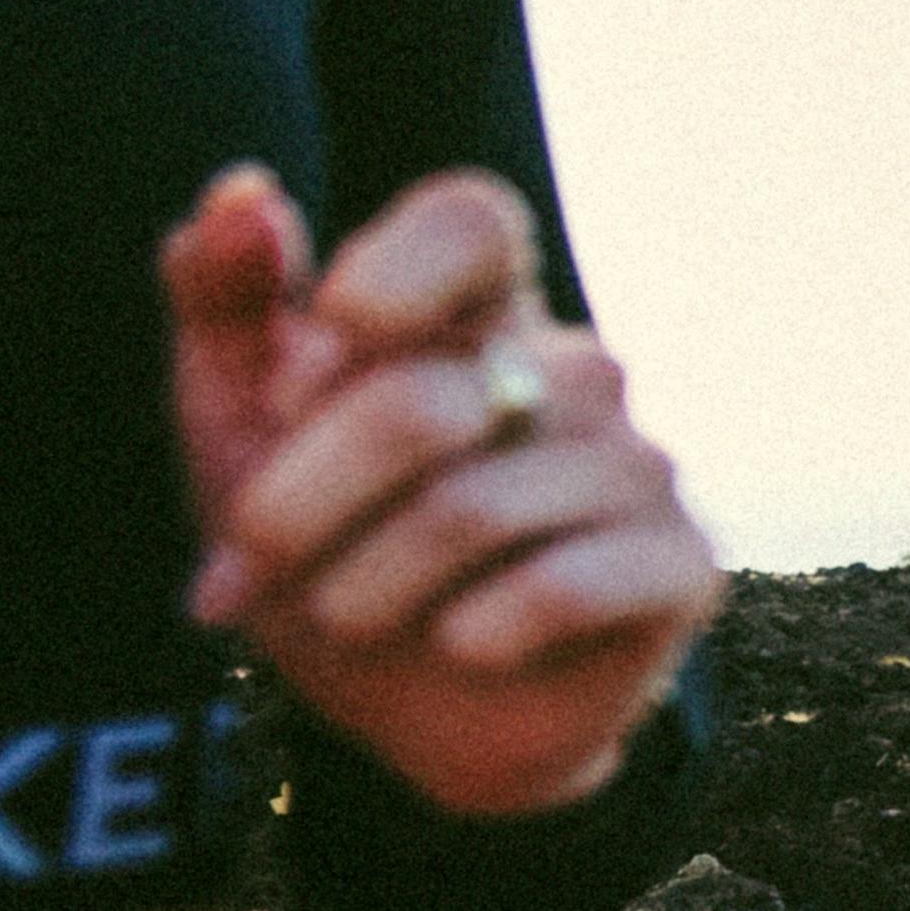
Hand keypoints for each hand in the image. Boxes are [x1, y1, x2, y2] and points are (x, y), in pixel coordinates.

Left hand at [160, 164, 725, 822]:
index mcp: (478, 317)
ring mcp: (642, 465)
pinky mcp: (685, 564)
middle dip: (296, 503)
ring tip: (345, 617)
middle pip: (421, 401)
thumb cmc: (324, 550)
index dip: (384, 281)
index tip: (297, 382)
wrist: (411, 719)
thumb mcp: (234, 425)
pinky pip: (564, 586)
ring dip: (363, 587)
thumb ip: (224, 300)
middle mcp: (575, 372)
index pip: (470, 219)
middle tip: (255, 559)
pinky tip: (460, 647)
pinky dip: (473, 633)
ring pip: (471, 509)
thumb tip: (244, 191)